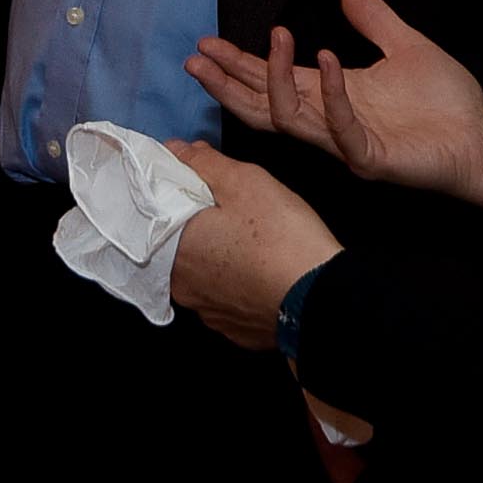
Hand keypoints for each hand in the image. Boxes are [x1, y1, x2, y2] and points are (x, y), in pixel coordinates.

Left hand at [160, 139, 341, 352]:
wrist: (322, 298)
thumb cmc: (280, 237)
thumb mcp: (245, 183)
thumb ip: (205, 164)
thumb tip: (177, 151)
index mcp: (175, 250)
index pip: (159, 213)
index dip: (178, 191)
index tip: (199, 181)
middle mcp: (182, 288)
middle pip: (179, 245)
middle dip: (197, 226)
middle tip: (228, 208)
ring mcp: (209, 313)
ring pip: (202, 275)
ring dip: (216, 258)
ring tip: (248, 241)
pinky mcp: (235, 330)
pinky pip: (226, 300)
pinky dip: (236, 284)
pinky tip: (258, 271)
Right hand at [193, 0, 482, 212]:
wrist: (481, 138)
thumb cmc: (446, 103)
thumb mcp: (405, 46)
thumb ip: (375, 21)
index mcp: (332, 96)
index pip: (271, 81)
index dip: (239, 64)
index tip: (207, 44)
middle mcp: (330, 120)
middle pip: (263, 104)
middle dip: (230, 81)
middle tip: (199, 57)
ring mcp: (347, 141)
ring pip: (290, 117)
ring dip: (275, 78)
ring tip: (276, 39)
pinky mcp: (371, 157)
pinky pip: (341, 128)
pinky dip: (333, 95)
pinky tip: (328, 60)